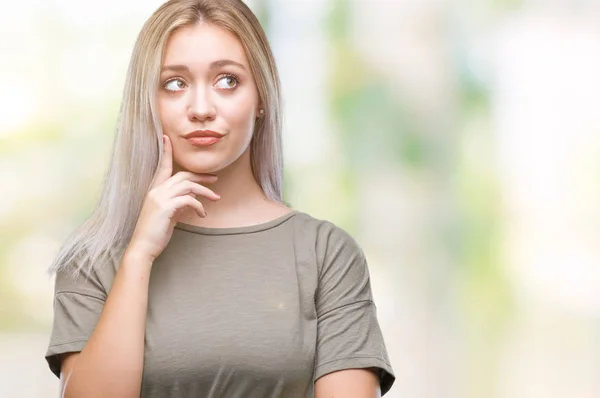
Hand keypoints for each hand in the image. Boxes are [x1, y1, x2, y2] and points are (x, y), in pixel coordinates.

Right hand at [127, 135, 219, 260]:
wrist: (142, 247)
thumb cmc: (155, 233)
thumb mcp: (167, 215)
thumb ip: (177, 204)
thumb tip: (191, 201)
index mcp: (154, 190)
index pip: (162, 166)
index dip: (165, 152)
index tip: (167, 138)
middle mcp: (156, 191)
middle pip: (183, 175)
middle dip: (201, 176)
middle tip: (215, 179)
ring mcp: (159, 198)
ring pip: (187, 185)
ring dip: (204, 191)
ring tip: (215, 198)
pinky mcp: (165, 208)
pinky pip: (188, 200)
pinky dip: (199, 205)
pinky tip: (203, 214)